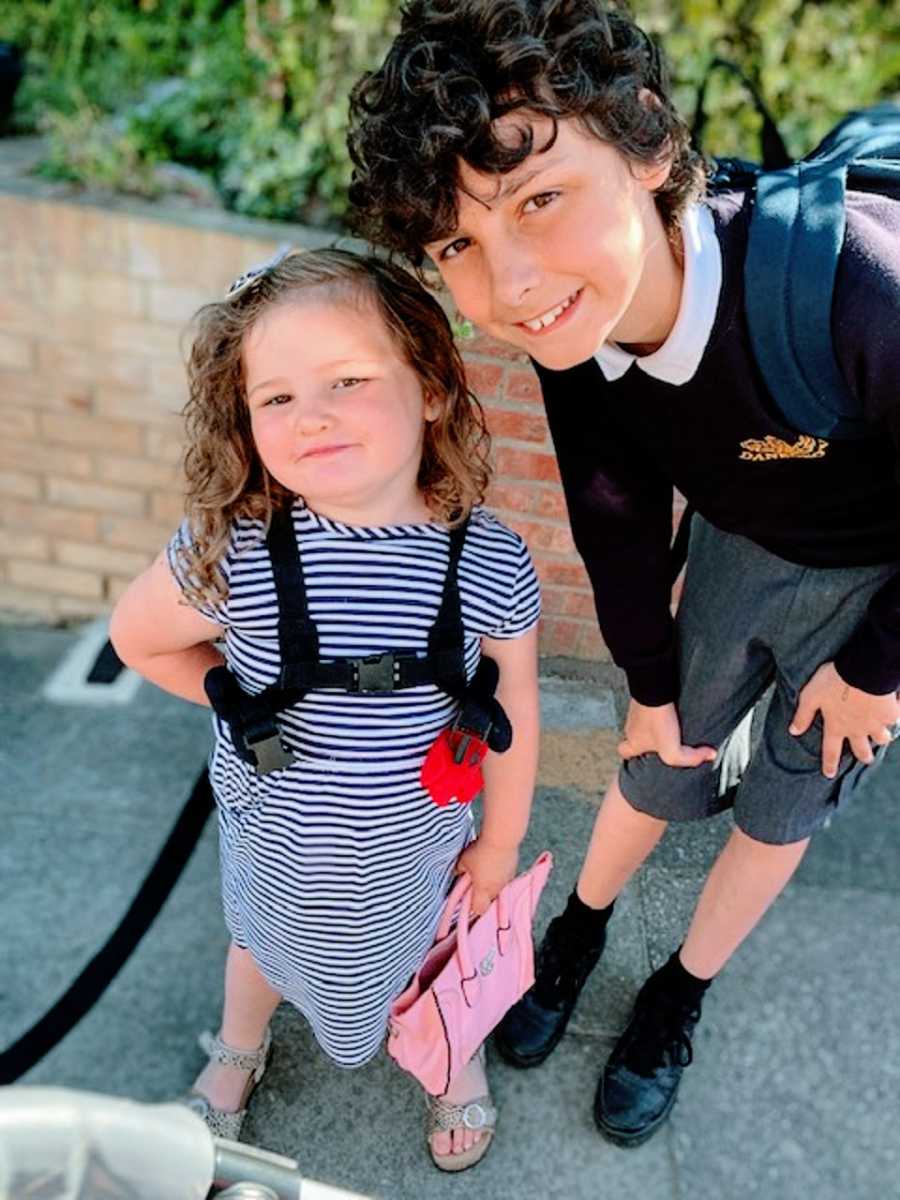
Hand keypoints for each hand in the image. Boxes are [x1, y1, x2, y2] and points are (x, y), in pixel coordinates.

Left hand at [454, 838, 518, 915]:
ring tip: (484, 872)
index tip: (467, 900)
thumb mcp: (463, 861)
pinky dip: (499, 876)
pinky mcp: (513, 871)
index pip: (478, 910)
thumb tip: (457, 873)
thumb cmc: (481, 851)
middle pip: (489, 901)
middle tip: (474, 884)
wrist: (501, 839)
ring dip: (491, 885)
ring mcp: (507, 881)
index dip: (472, 907)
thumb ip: (459, 871)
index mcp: (482, 891)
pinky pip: (504, 879)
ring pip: (497, 890)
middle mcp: (496, 890)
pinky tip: (494, 865)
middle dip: (481, 896)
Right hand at [618, 700, 716, 767]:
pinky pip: (652, 708)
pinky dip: (661, 710)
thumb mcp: (671, 752)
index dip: (632, 755)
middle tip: (664, 741)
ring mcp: (637, 711)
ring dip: (656, 724)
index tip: (645, 756)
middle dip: (648, 740)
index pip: (624, 752)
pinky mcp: (645, 698)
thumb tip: (710, 755)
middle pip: (636, 737)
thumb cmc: (657, 721)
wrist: (654, 689)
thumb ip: (689, 759)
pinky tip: (674, 711)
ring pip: (645, 722)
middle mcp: (631, 727)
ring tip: (673, 725)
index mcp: (633, 742)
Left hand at [789, 661, 899, 777]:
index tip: (829, 774)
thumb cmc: (833, 681)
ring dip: (882, 737)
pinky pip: (896, 718)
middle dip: (865, 756)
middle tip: (867, 758)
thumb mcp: (810, 696)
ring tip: (883, 736)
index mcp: (837, 726)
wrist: (862, 671)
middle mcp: (857, 729)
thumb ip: (803, 715)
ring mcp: (876, 723)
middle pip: (862, 750)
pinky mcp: (891, 713)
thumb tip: (793, 731)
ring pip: (882, 738)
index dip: (829, 763)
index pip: (830, 750)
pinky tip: (896, 708)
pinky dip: (896, 714)